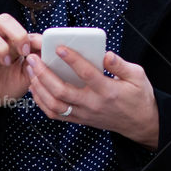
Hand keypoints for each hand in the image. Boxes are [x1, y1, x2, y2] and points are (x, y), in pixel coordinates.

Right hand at [0, 13, 39, 128]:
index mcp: (11, 42)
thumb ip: (37, 61)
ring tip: (7, 63)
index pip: (19, 26)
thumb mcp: (28, 75)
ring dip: (0, 46)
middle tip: (23, 51)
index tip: (40, 49)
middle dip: (16, 32)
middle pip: (3, 20)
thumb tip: (48, 49)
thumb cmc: (8, 85)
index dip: (31, 35)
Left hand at [25, 48, 158, 149]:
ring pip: (54, 104)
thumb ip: (120, 64)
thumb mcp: (138, 76)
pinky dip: (41, 102)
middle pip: (62, 91)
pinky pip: (55, 114)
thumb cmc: (138, 96)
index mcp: (108, 90)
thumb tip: (105, 54)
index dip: (72, 60)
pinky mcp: (79, 119)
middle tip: (33, 58)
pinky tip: (35, 88)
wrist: (140, 123)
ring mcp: (84, 114)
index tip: (59, 47)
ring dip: (39, 87)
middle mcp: (93, 104)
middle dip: (44, 73)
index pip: (87, 74)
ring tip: (31, 70)